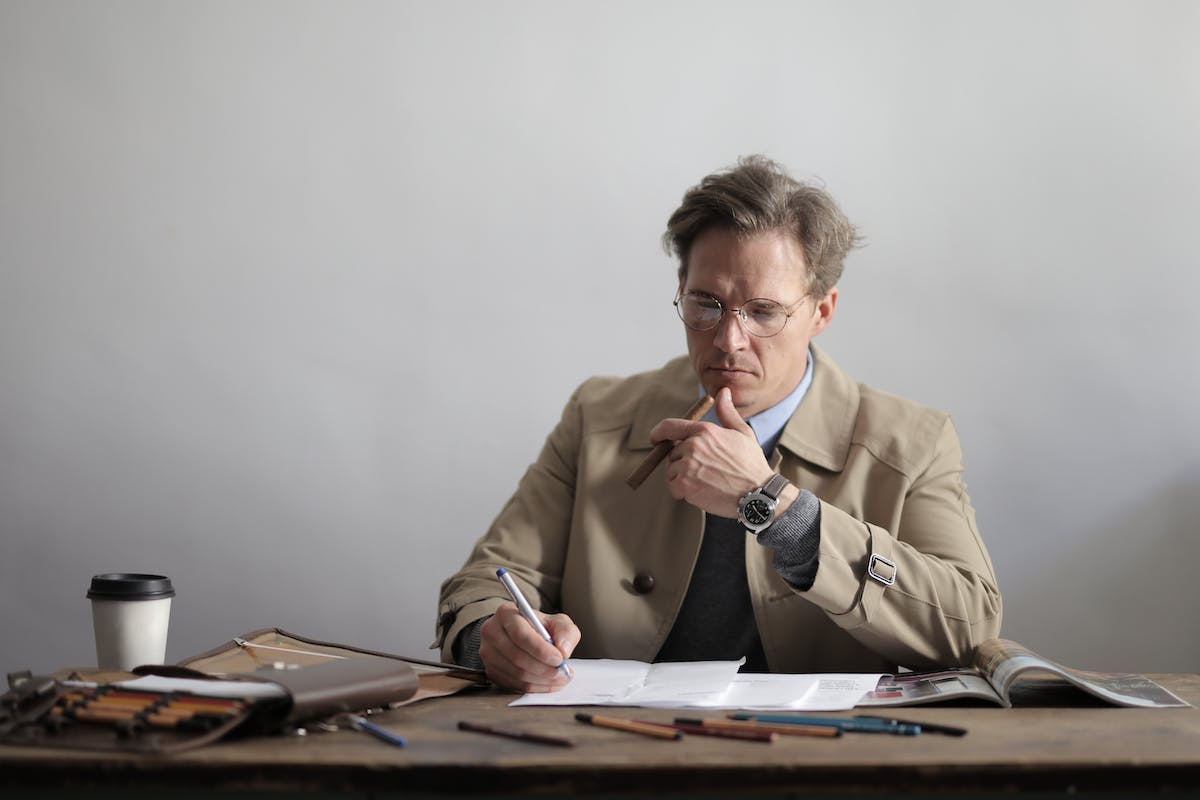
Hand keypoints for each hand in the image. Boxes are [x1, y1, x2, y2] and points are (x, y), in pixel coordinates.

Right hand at [478, 604, 579, 692]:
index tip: (559, 658)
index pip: (520, 634)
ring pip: (516, 673)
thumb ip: (566, 632)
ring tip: (559, 678)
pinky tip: (548, 683)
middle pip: (517, 656)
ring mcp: (488, 653)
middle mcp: (492, 632)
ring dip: (542, 680)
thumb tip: (563, 650)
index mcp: (506, 613)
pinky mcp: (491, 671)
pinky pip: (514, 685)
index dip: (540, 649)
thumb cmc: (540, 627)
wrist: (523, 637)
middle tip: (563, 672)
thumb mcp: (557, 622)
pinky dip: (535, 687)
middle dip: (544, 668)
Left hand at [650, 387, 772, 517]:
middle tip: (704, 471)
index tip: (655, 440)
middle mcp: (693, 446)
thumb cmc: (751, 464)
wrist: (757, 494)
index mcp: (704, 431)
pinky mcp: (685, 485)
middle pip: (672, 453)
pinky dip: (682, 492)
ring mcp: (688, 466)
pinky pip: (673, 487)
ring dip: (682, 478)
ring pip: (672, 471)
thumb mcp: (742, 433)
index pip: (669, 426)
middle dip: (683, 461)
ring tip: (706, 482)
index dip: (658, 433)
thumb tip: (723, 392)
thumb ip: (727, 412)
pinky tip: (701, 492)